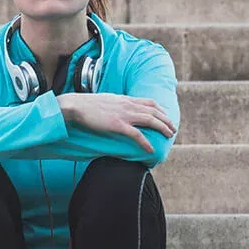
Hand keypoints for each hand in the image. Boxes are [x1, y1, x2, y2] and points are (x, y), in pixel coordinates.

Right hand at [57, 93, 175, 153]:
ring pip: (150, 120)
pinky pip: (137, 134)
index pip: (149, 102)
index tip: (165, 116)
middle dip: (166, 120)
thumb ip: (116, 104)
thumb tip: (119, 110)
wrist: (76, 105)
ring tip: (169, 136)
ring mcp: (124, 115)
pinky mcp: (118, 125)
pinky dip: (146, 142)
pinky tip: (151, 149)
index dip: (161, 110)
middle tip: (172, 129)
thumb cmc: (87, 104)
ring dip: (162, 128)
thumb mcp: (106, 101)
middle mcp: (128, 105)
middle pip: (154, 111)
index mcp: (125, 99)